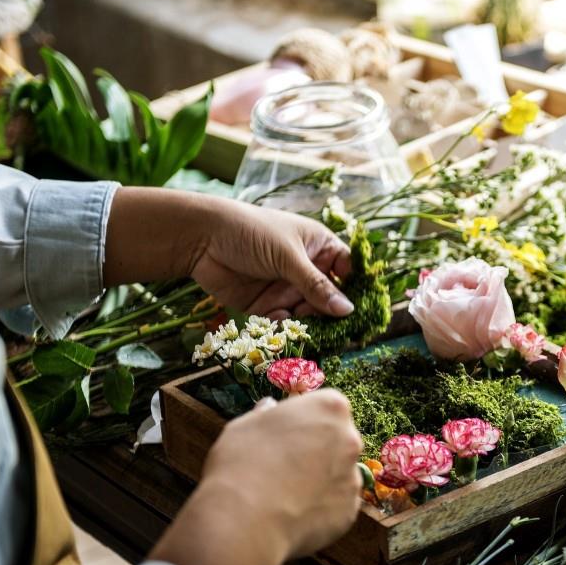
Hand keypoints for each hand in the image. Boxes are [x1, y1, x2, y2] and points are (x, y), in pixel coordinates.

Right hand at [148, 389, 362, 564]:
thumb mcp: (242, 428)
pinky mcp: (350, 514)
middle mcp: (350, 439)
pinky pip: (334, 509)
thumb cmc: (236, 465)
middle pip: (335, 441)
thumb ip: (265, 418)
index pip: (324, 407)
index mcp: (329, 408)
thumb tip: (270, 412)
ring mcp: (353, 478)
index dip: (301, 424)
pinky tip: (286, 519)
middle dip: (313, 453)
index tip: (283, 439)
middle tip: (279, 471)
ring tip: (277, 499)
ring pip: (335, 477)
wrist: (240, 520)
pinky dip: (315, 514)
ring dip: (315, 485)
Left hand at [190, 201, 354, 319]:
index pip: (348, 271)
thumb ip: (317, 286)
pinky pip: (284, 322)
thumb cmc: (251, 232)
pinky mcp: (266, 306)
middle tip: (341, 332)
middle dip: (333, 314)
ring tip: (308, 331)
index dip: (357, 289)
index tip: (365, 310)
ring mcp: (287, 288)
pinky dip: (284, 327)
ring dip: (309, 324)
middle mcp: (306, 269)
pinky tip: (279, 324)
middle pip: (330, 298)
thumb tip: (348, 310)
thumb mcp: (289, 257)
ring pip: (309, 314)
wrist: (201, 239)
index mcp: (319, 247)